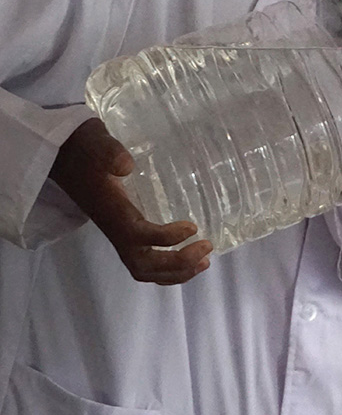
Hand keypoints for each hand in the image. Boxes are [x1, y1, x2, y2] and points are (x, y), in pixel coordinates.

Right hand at [49, 118, 211, 284]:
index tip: (193, 226)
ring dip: (174, 272)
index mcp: (110, 210)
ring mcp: (117, 232)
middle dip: (176, 263)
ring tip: (204, 261)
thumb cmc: (83, 148)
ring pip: (142, 268)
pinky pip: (142, 261)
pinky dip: (166, 268)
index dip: (166, 238)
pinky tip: (188, 257)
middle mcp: (113, 228)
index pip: (137, 235)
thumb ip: (109, 152)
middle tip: (206, 248)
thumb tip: (126, 166)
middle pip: (142, 264)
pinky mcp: (122, 230)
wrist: (62, 154)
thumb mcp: (95, 142)